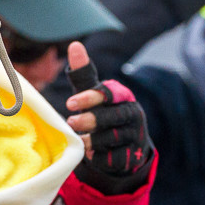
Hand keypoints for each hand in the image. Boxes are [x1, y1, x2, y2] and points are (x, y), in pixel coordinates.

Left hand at [64, 42, 154, 194]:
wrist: (125, 145)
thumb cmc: (104, 113)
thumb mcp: (93, 95)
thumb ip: (84, 74)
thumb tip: (75, 45)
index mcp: (123, 96)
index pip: (109, 93)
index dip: (90, 97)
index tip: (70, 103)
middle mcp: (133, 114)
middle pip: (112, 117)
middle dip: (90, 120)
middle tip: (71, 122)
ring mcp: (135, 136)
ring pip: (113, 137)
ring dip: (93, 140)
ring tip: (80, 140)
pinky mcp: (132, 156)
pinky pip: (114, 158)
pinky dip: (100, 157)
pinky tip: (90, 154)